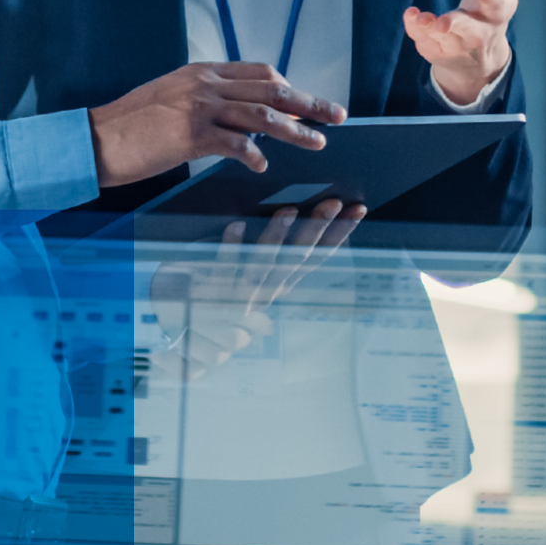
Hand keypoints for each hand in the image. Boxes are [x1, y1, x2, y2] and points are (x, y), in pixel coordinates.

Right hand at [88, 62, 345, 187]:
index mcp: (201, 73)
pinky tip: (263, 165)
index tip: (311, 101)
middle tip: (335, 116)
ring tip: (317, 142)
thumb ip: (206, 101)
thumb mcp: (170, 99)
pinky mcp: (190, 135)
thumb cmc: (130, 127)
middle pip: (271, 88)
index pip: (259, 72)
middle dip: (308, 102)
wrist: (94, 140)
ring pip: (262, 114)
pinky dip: (254, 154)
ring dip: (295, 129)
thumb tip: (240, 118)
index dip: (291, 87)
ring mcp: (198, 107)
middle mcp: (204, 84)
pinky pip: (236, 144)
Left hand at [150, 199, 365, 379]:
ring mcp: (241, 294)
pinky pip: (223, 269)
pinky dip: (230, 248)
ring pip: (265, 265)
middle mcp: (266, 292)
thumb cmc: (224, 304)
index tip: (357, 210)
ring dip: (277, 238)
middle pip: (296, 259)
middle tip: (333, 203)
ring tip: (288, 210)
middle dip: (316, 231)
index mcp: (279, 287)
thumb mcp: (255, 284)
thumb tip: (296, 218)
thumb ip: (274, 260)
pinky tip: (236, 225)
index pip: (315, 258)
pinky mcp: (214, 293)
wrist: (188, 340)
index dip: (337, 236)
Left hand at [403, 0, 541, 105]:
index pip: (497, 6)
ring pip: (443, 39)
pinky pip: (424, 42)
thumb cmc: (491, 8)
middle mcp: (478, 34)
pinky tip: (410, 15)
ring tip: (421, 18)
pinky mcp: (437, 52)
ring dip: (430, 29)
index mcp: (498, 14)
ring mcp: (457, 46)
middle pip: (469, 31)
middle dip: (457, 25)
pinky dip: (416, 30)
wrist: (479, 55)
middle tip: (443, 23)